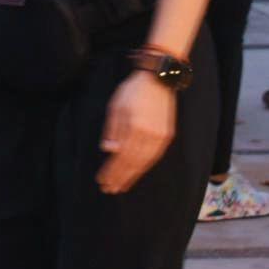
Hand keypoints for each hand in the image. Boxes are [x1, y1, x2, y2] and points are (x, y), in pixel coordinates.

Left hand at [97, 71, 175, 193]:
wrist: (158, 80)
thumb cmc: (132, 91)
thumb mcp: (116, 106)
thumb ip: (113, 129)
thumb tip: (108, 150)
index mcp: (134, 127)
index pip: (121, 156)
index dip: (111, 170)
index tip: (102, 180)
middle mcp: (149, 135)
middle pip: (132, 162)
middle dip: (120, 177)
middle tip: (109, 188)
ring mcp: (160, 137)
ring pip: (144, 162)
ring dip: (131, 176)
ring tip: (121, 186)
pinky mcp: (167, 136)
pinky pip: (154, 157)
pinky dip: (144, 167)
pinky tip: (136, 173)